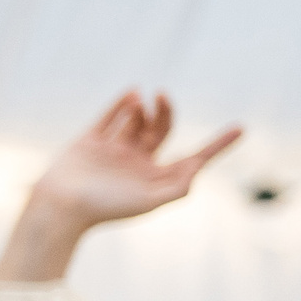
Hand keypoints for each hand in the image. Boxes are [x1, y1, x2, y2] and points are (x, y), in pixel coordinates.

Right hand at [0, 93, 241, 281]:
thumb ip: (176, 188)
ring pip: (136, 121)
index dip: (217, 145)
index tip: (241, 129)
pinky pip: (109, 117)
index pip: (192, 159)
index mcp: (153, 179)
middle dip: (166, 113)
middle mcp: (135, 163)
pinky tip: (133, 92)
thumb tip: (196, 169)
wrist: (59, 205)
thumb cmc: (104, 208)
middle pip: (161, 131)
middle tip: (163, 96)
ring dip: (142, 108)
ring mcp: (112, 151)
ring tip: (140, 100)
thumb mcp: (147, 202)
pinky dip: (121, 103)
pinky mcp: (90, 142)